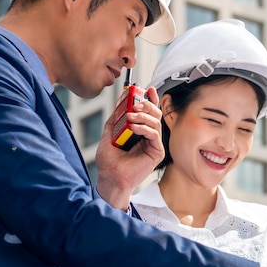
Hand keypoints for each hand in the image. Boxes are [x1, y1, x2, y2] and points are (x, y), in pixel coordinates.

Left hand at [95, 87, 164, 208]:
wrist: (110, 177)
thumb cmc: (109, 161)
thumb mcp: (109, 133)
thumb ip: (115, 118)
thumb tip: (120, 102)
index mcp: (139, 130)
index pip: (148, 112)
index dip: (150, 99)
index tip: (146, 89)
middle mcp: (148, 136)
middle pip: (155, 113)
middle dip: (147, 104)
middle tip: (136, 103)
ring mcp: (153, 143)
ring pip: (156, 122)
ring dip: (143, 116)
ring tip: (131, 116)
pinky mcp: (157, 152)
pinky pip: (155, 134)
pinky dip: (145, 128)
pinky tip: (134, 128)